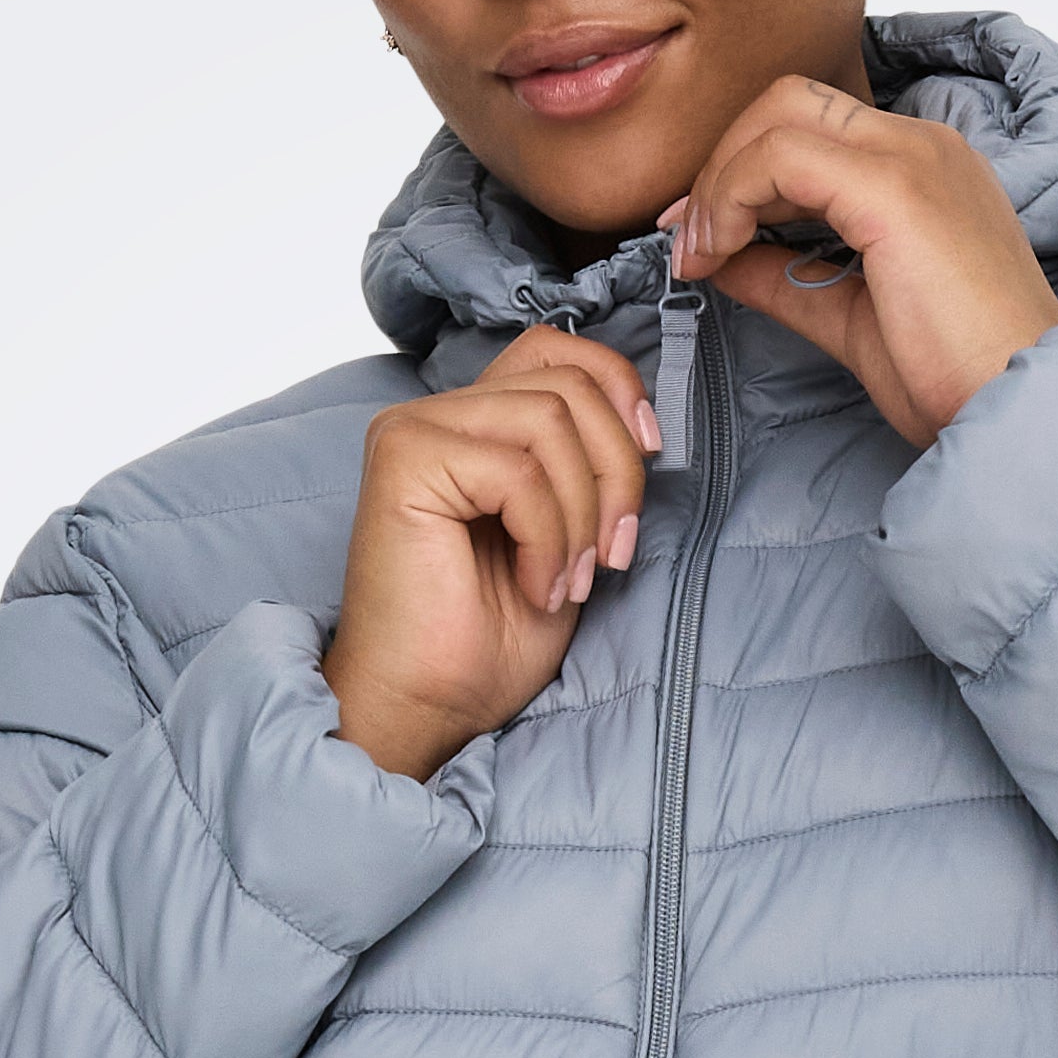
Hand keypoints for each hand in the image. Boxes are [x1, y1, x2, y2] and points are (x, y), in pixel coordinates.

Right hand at [323, 328, 658, 781]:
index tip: (653, 452)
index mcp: (473, 425)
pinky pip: (520, 471)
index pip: (556, 350)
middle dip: (618, 471)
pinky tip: (537, 589)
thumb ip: (587, 466)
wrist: (431, 707)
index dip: (618, 388)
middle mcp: (437, 415)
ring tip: (571, 580)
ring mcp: (415, 432)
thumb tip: (645, 422)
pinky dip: (549, 538)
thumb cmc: (490, 639)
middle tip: (614, 554)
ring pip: (552, 420)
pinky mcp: (404, 461)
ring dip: (583, 513)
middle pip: (568, 385)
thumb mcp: (569, 536)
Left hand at [663, 77, 1057, 447]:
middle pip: (788, 100)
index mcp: (925, 169)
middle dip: (721, 161)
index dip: (740, 169)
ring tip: (700, 254)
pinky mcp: (895, 189)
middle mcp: (923, 145)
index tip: (700, 237)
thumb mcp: (850, 317)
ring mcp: (913, 158)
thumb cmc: (959, 379)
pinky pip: (780, 156)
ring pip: (778, 115)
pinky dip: (730, 196)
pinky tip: (718, 255)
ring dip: (719, 180)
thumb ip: (786, 277)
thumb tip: (722, 258)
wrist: (1022, 414)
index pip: (812, 125)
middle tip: (691, 239)